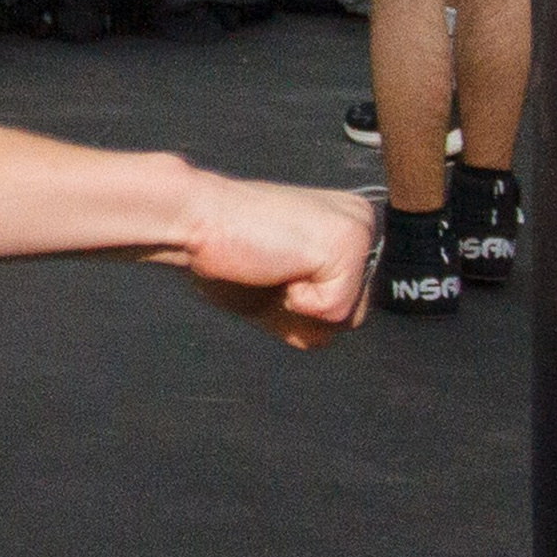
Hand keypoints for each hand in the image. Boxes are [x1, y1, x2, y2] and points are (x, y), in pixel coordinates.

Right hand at [156, 175, 376, 349]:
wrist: (194, 220)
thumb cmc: (226, 252)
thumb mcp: (279, 290)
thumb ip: (312, 309)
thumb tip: (325, 336)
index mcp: (347, 225)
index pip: (348, 302)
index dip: (303, 306)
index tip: (272, 268)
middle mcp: (362, 222)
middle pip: (355, 314)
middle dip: (306, 313)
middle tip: (270, 270)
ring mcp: (359, 232)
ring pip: (350, 318)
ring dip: (301, 311)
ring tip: (275, 267)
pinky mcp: (347, 245)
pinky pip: (334, 313)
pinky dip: (297, 304)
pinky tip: (276, 266)